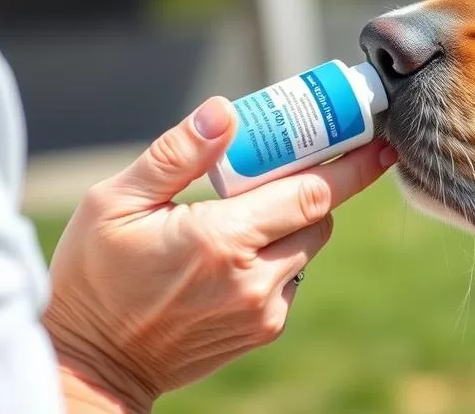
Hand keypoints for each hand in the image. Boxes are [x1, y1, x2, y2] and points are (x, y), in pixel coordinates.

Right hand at [42, 97, 395, 411]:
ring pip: (309, 247)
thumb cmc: (96, 275)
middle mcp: (253, 279)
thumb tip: (225, 111)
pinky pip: (293, 277)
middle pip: (320, 217)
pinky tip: (236, 253)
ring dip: (294, 221)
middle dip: (316, 184)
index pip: (312, 193)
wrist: (96, 362)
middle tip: (294, 159)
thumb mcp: (115, 202)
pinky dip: (280, 256)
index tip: (378, 140)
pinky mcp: (265, 331)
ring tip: (248, 211)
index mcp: (221, 240)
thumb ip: (177, 154)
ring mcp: (263, 311)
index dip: (351, 164)